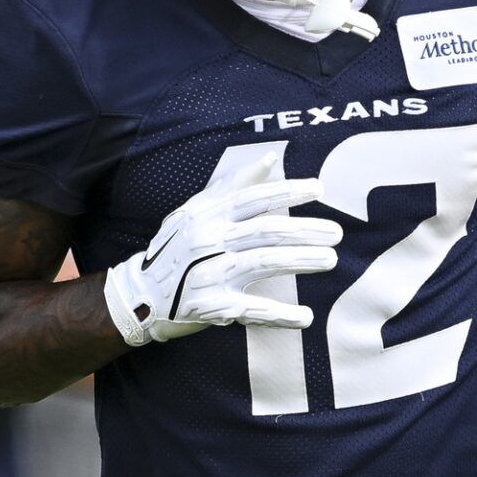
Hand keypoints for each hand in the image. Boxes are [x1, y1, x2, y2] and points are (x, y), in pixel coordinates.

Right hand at [104, 148, 342, 345]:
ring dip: (300, 261)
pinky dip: (280, 315)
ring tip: (330, 259)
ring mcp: (209, 274)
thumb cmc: (176, 248)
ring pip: (262, 263)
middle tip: (337, 233)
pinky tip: (306, 317)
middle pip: (264, 231)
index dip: (287, 191)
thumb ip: (232, 186)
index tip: (319, 189)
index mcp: (207, 215)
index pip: (253, 198)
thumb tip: (269, 159)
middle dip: (304, 230)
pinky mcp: (211, 306)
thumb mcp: (195, 211)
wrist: (139, 295)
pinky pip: (253, 310)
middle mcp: (208, 241)